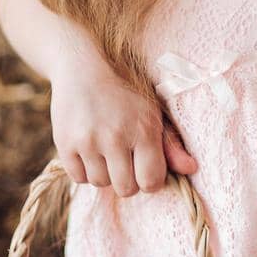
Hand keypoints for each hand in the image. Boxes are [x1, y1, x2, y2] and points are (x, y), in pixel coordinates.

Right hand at [49, 60, 197, 198]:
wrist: (82, 67)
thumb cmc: (124, 92)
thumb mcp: (152, 111)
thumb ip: (171, 144)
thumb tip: (192, 169)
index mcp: (144, 130)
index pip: (151, 182)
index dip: (149, 180)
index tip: (144, 168)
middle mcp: (116, 137)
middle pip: (126, 189)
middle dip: (127, 180)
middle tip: (124, 160)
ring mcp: (88, 141)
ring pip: (100, 183)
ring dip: (104, 172)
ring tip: (105, 149)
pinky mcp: (65, 143)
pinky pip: (78, 177)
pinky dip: (84, 169)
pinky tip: (88, 149)